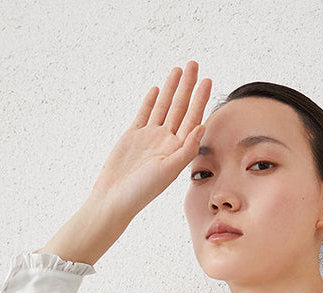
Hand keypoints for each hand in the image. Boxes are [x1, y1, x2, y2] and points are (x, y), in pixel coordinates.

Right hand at [90, 60, 211, 218]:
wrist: (115, 198)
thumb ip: (186, 150)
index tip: (207, 80)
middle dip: (187, 86)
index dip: (200, 99)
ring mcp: (150, 138)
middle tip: (194, 64)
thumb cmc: (142, 191)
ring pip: (163, 107)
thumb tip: (202, 127)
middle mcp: (166, 142)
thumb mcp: (168, 170)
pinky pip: (145, 114)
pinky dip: (151, 101)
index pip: (192, 118)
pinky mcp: (133, 137)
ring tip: (178, 69)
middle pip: (180, 108)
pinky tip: (158, 89)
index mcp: (177, 150)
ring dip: (171, 89)